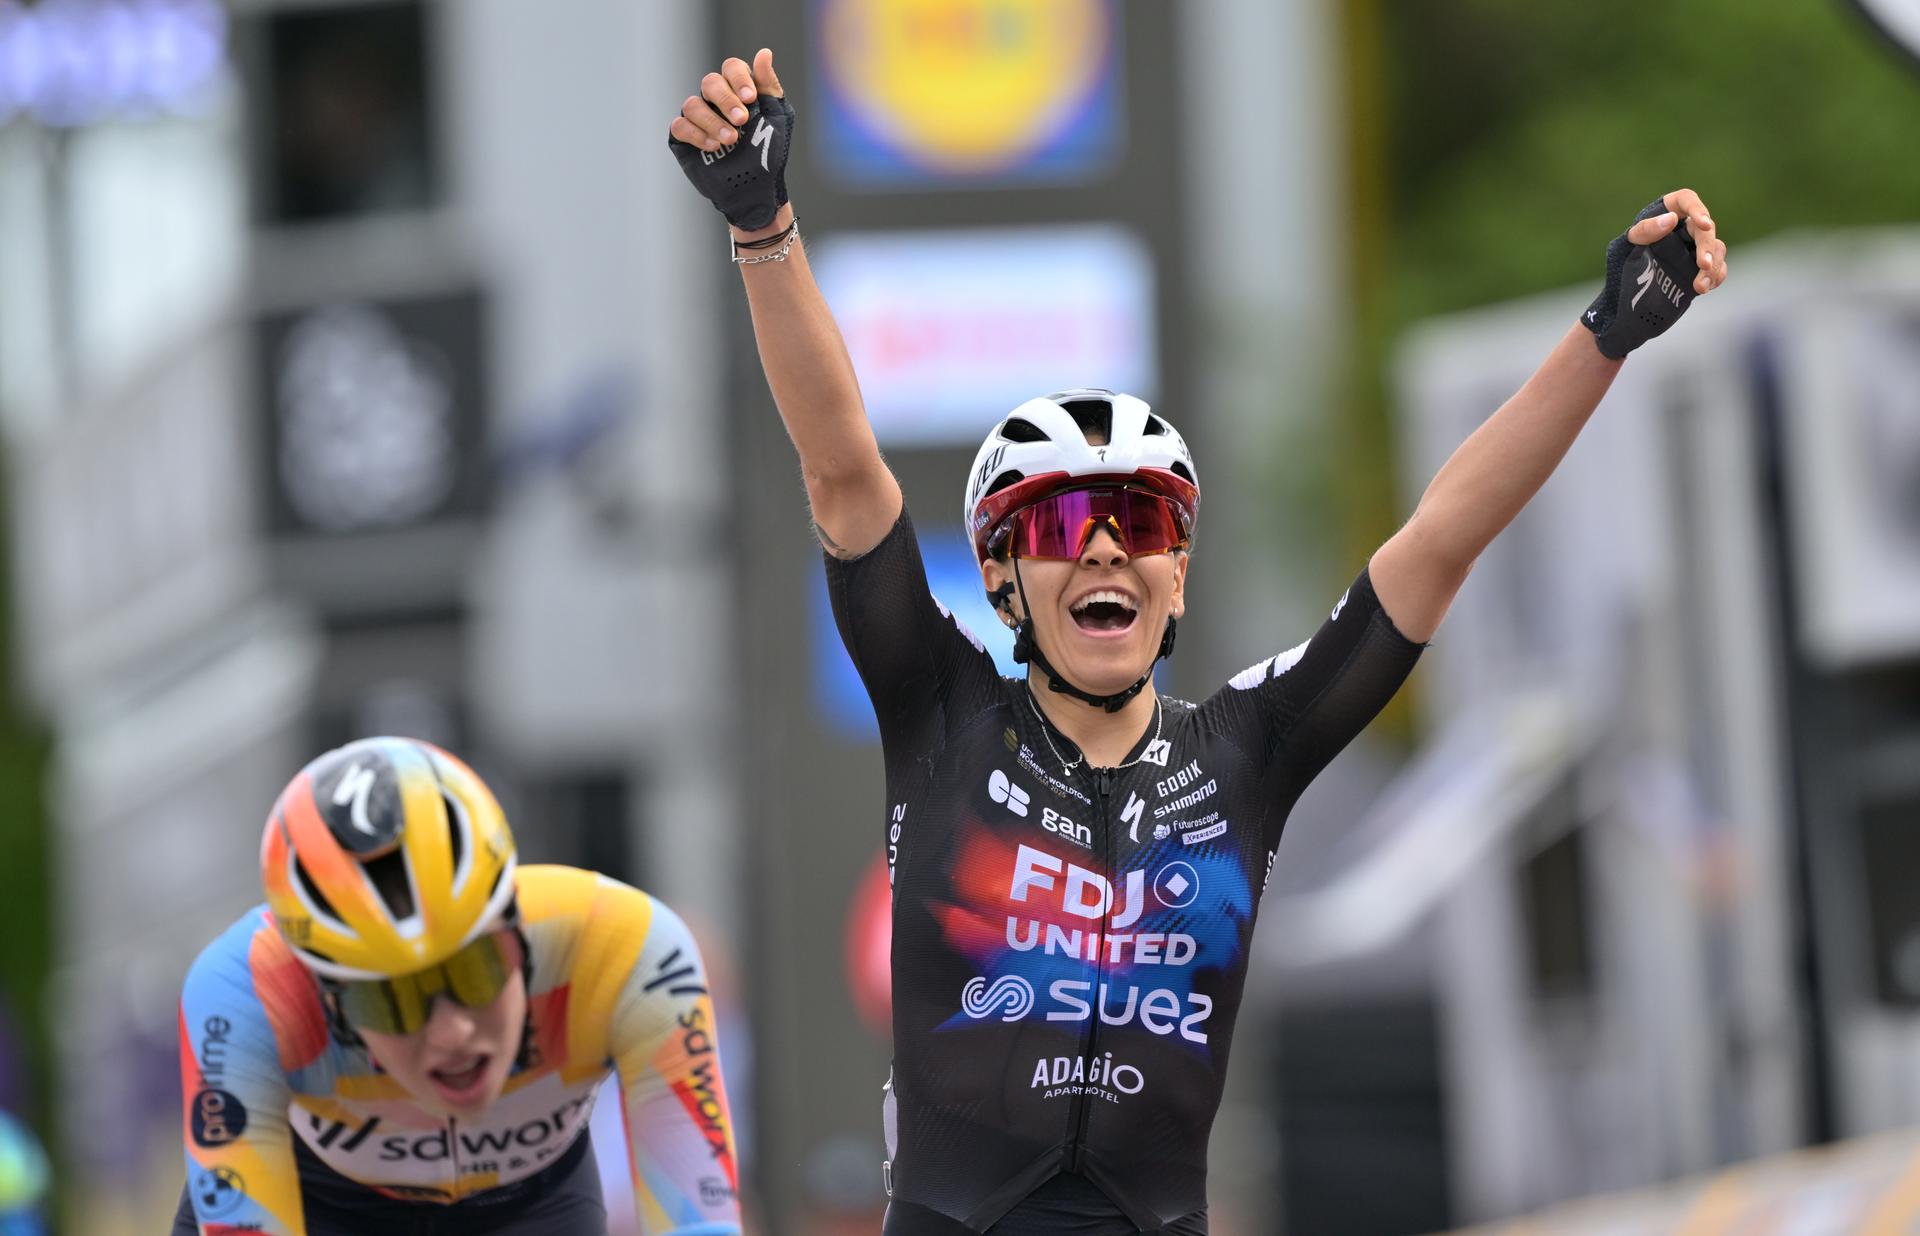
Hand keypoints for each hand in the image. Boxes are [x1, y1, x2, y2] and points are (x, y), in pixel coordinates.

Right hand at [668, 48, 782, 152]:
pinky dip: (696, 134)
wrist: (756, 189)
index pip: (732, 68)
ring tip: (731, 140)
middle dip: (726, 100)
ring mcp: (698, 117)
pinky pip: (680, 126)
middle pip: (710, 82)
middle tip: (742, 120)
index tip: (751, 99)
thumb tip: (764, 52)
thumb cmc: (768, 152)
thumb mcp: (776, 118)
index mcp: (737, 89)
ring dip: (712, 121)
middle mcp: (714, 99)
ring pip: (692, 104)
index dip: (739, 79)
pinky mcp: (683, 137)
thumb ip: (769, 86)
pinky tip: (714, 147)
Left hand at [1581, 188, 1729, 359]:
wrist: (1623, 306)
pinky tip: (1704, 288)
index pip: (1685, 201)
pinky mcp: (1698, 270)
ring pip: (1716, 248)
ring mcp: (1691, 250)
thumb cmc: (1619, 271)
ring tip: (1700, 287)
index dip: (1698, 209)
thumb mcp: (1624, 249)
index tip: (1704, 224)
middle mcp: (1681, 230)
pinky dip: (1716, 276)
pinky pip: (1718, 267)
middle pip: (1705, 229)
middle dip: (1707, 247)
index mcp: (1662, 216)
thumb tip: (1671, 219)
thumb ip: (1644, 232)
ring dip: (1713, 266)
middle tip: (1702, 265)